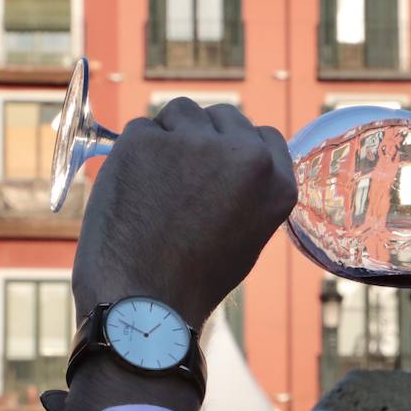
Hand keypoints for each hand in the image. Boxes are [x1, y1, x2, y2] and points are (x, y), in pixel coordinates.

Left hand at [72, 100, 295, 329]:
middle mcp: (246, 156)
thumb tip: (226, 151)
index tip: (217, 162)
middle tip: (180, 176)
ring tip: (156, 181)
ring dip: (168, 135)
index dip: (236, 146)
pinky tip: (133, 188)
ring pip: (181, 112)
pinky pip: (141, 128)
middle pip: (224, 115)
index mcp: (277, 183)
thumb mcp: (247, 233)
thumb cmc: (194, 278)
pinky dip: (134, 151)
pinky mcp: (148, 140)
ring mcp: (196, 144)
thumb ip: (247, 187)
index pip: (264, 135)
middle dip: (202, 135)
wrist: (145, 299)